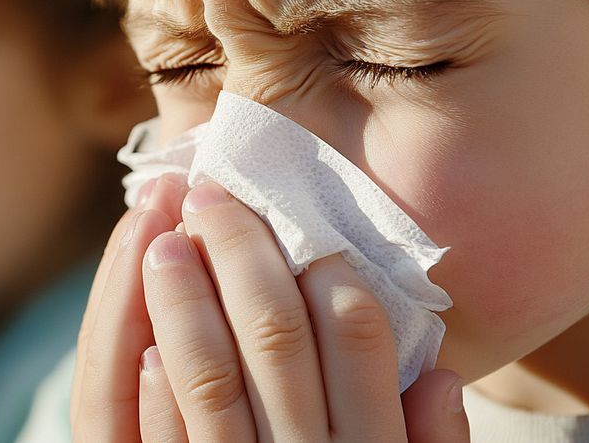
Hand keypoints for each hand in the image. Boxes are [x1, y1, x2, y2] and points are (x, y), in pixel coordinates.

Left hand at [73, 176, 469, 441]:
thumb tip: (441, 377)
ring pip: (208, 381)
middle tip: (208, 193)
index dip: (323, 269)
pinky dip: (156, 395)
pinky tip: (147, 345)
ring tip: (158, 234)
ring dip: (181, 301)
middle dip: (239, 254)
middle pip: (271, 339)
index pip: (357, 341)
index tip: (299, 220)